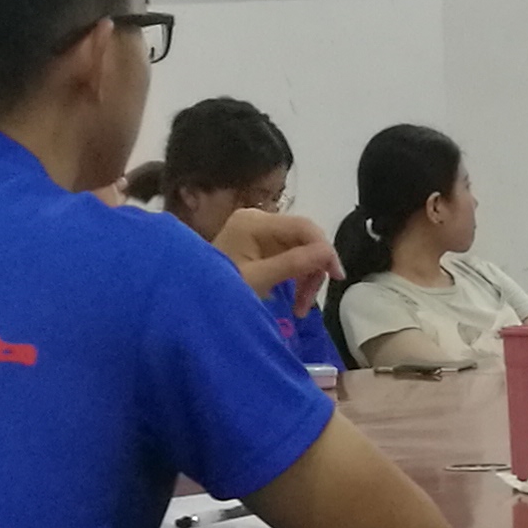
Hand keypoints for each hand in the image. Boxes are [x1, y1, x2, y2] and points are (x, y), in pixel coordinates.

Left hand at [215, 208, 334, 308]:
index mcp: (254, 223)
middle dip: (313, 269)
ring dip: (306, 277)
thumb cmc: (217, 292)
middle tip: (308, 302)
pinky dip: (295, 277)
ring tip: (300, 307)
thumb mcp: (258, 280)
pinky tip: (293, 297)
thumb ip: (293, 264)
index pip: (302, 227)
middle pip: (303, 238)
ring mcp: (257, 232)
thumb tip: (328, 253)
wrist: (190, 303)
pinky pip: (289, 257)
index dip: (324, 249)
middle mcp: (257, 220)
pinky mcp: (258, 246)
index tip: (337, 277)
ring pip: (300, 249)